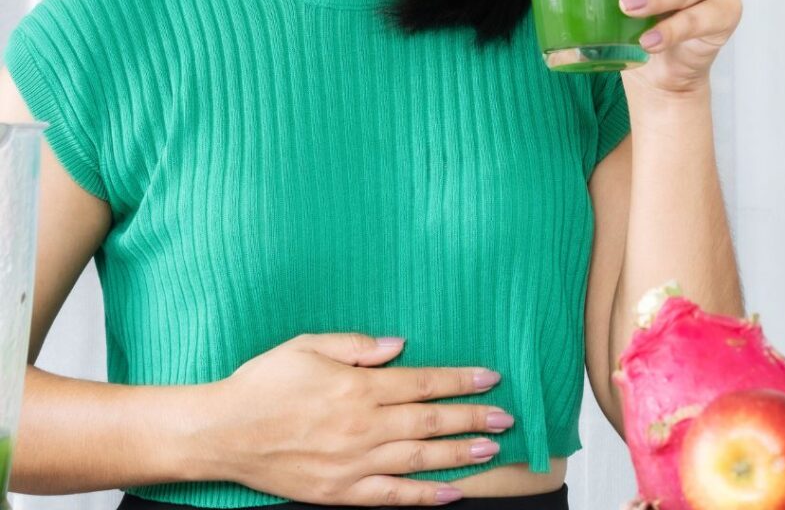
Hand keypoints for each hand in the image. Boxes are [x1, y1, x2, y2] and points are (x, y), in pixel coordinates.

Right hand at [205, 332, 513, 504]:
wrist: (223, 432)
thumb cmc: (265, 382)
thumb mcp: (309, 344)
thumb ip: (358, 344)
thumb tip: (399, 345)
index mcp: (357, 386)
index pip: (423, 382)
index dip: (460, 380)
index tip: (490, 378)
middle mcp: (362, 426)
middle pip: (429, 422)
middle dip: (472, 419)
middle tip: (506, 417)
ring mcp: (353, 464)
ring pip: (418, 461)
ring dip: (459, 456)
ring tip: (492, 449)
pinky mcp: (339, 493)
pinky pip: (390, 498)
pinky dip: (423, 497)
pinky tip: (450, 494)